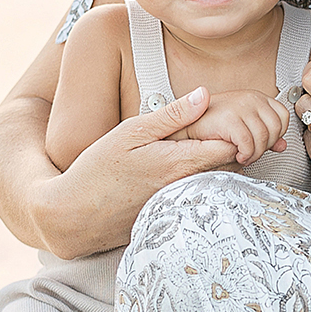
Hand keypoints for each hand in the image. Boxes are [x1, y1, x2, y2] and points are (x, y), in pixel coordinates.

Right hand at [28, 89, 240, 257]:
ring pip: (220, 183)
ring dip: (218, 166)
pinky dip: (203, 183)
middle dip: (232, 147)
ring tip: (198, 151)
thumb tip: (205, 94)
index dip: (235, 129)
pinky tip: (182, 173)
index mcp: (181, 162)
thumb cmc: (98, 170)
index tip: (222, 120)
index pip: (232, 145)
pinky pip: (202, 197)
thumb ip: (172, 115)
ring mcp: (184, 206)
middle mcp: (189, 188)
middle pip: (232, 166)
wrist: (75, 216)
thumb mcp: (132, 132)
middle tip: (213, 133)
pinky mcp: (175, 217)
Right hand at [197, 90, 294, 167]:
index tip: (263, 144)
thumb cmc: (212, 126)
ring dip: (255, 154)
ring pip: (264, 137)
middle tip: (252, 154)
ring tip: (244, 157)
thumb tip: (282, 145)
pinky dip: (246, 154)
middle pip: (276, 128)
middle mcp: (251, 98)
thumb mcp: (243, 127)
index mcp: (256, 97)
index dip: (276, 134)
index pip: (283, 116)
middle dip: (266, 147)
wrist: (186, 125)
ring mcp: (240, 106)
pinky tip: (238, 156)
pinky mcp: (229, 119)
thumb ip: (264, 135)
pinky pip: (249, 143)